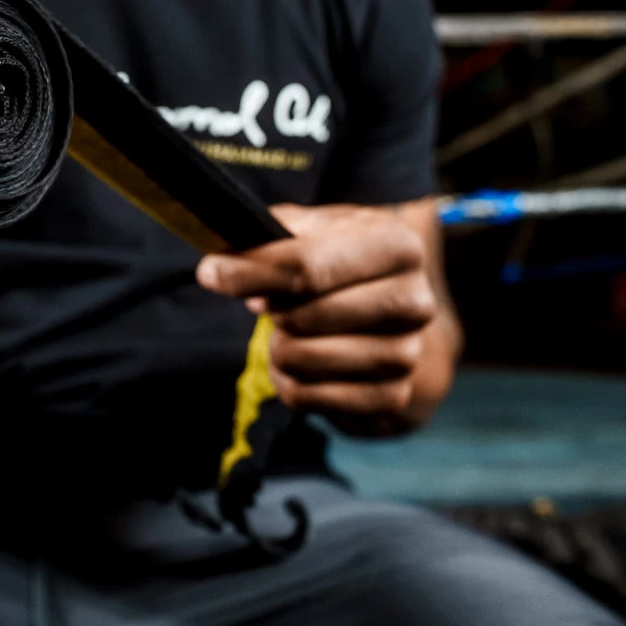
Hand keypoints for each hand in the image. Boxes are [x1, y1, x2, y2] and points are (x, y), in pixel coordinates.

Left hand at [195, 202, 456, 436]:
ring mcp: (406, 354)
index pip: (308, 267)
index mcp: (398, 246)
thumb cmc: (342, 259)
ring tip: (287, 330)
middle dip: (270, 309)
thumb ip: (272, 233)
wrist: (391, 306)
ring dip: (278, 346)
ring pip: (300, 359)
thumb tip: (222, 261)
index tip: (211, 272)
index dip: (250, 272)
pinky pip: (306, 397)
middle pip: (302, 316)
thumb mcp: (315, 228)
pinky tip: (298, 362)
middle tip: (267, 302)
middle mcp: (414, 301)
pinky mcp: (390, 397)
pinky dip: (286, 380)